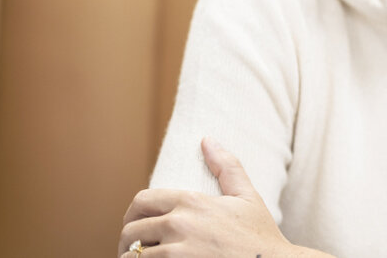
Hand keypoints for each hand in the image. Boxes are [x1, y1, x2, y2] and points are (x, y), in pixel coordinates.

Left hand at [118, 137, 297, 256]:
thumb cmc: (259, 235)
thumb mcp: (247, 196)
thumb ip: (226, 167)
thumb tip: (207, 140)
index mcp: (191, 202)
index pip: (141, 201)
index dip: (132, 215)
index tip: (135, 227)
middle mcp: (179, 224)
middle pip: (130, 231)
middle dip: (127, 243)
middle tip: (133, 252)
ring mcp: (176, 252)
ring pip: (133, 256)